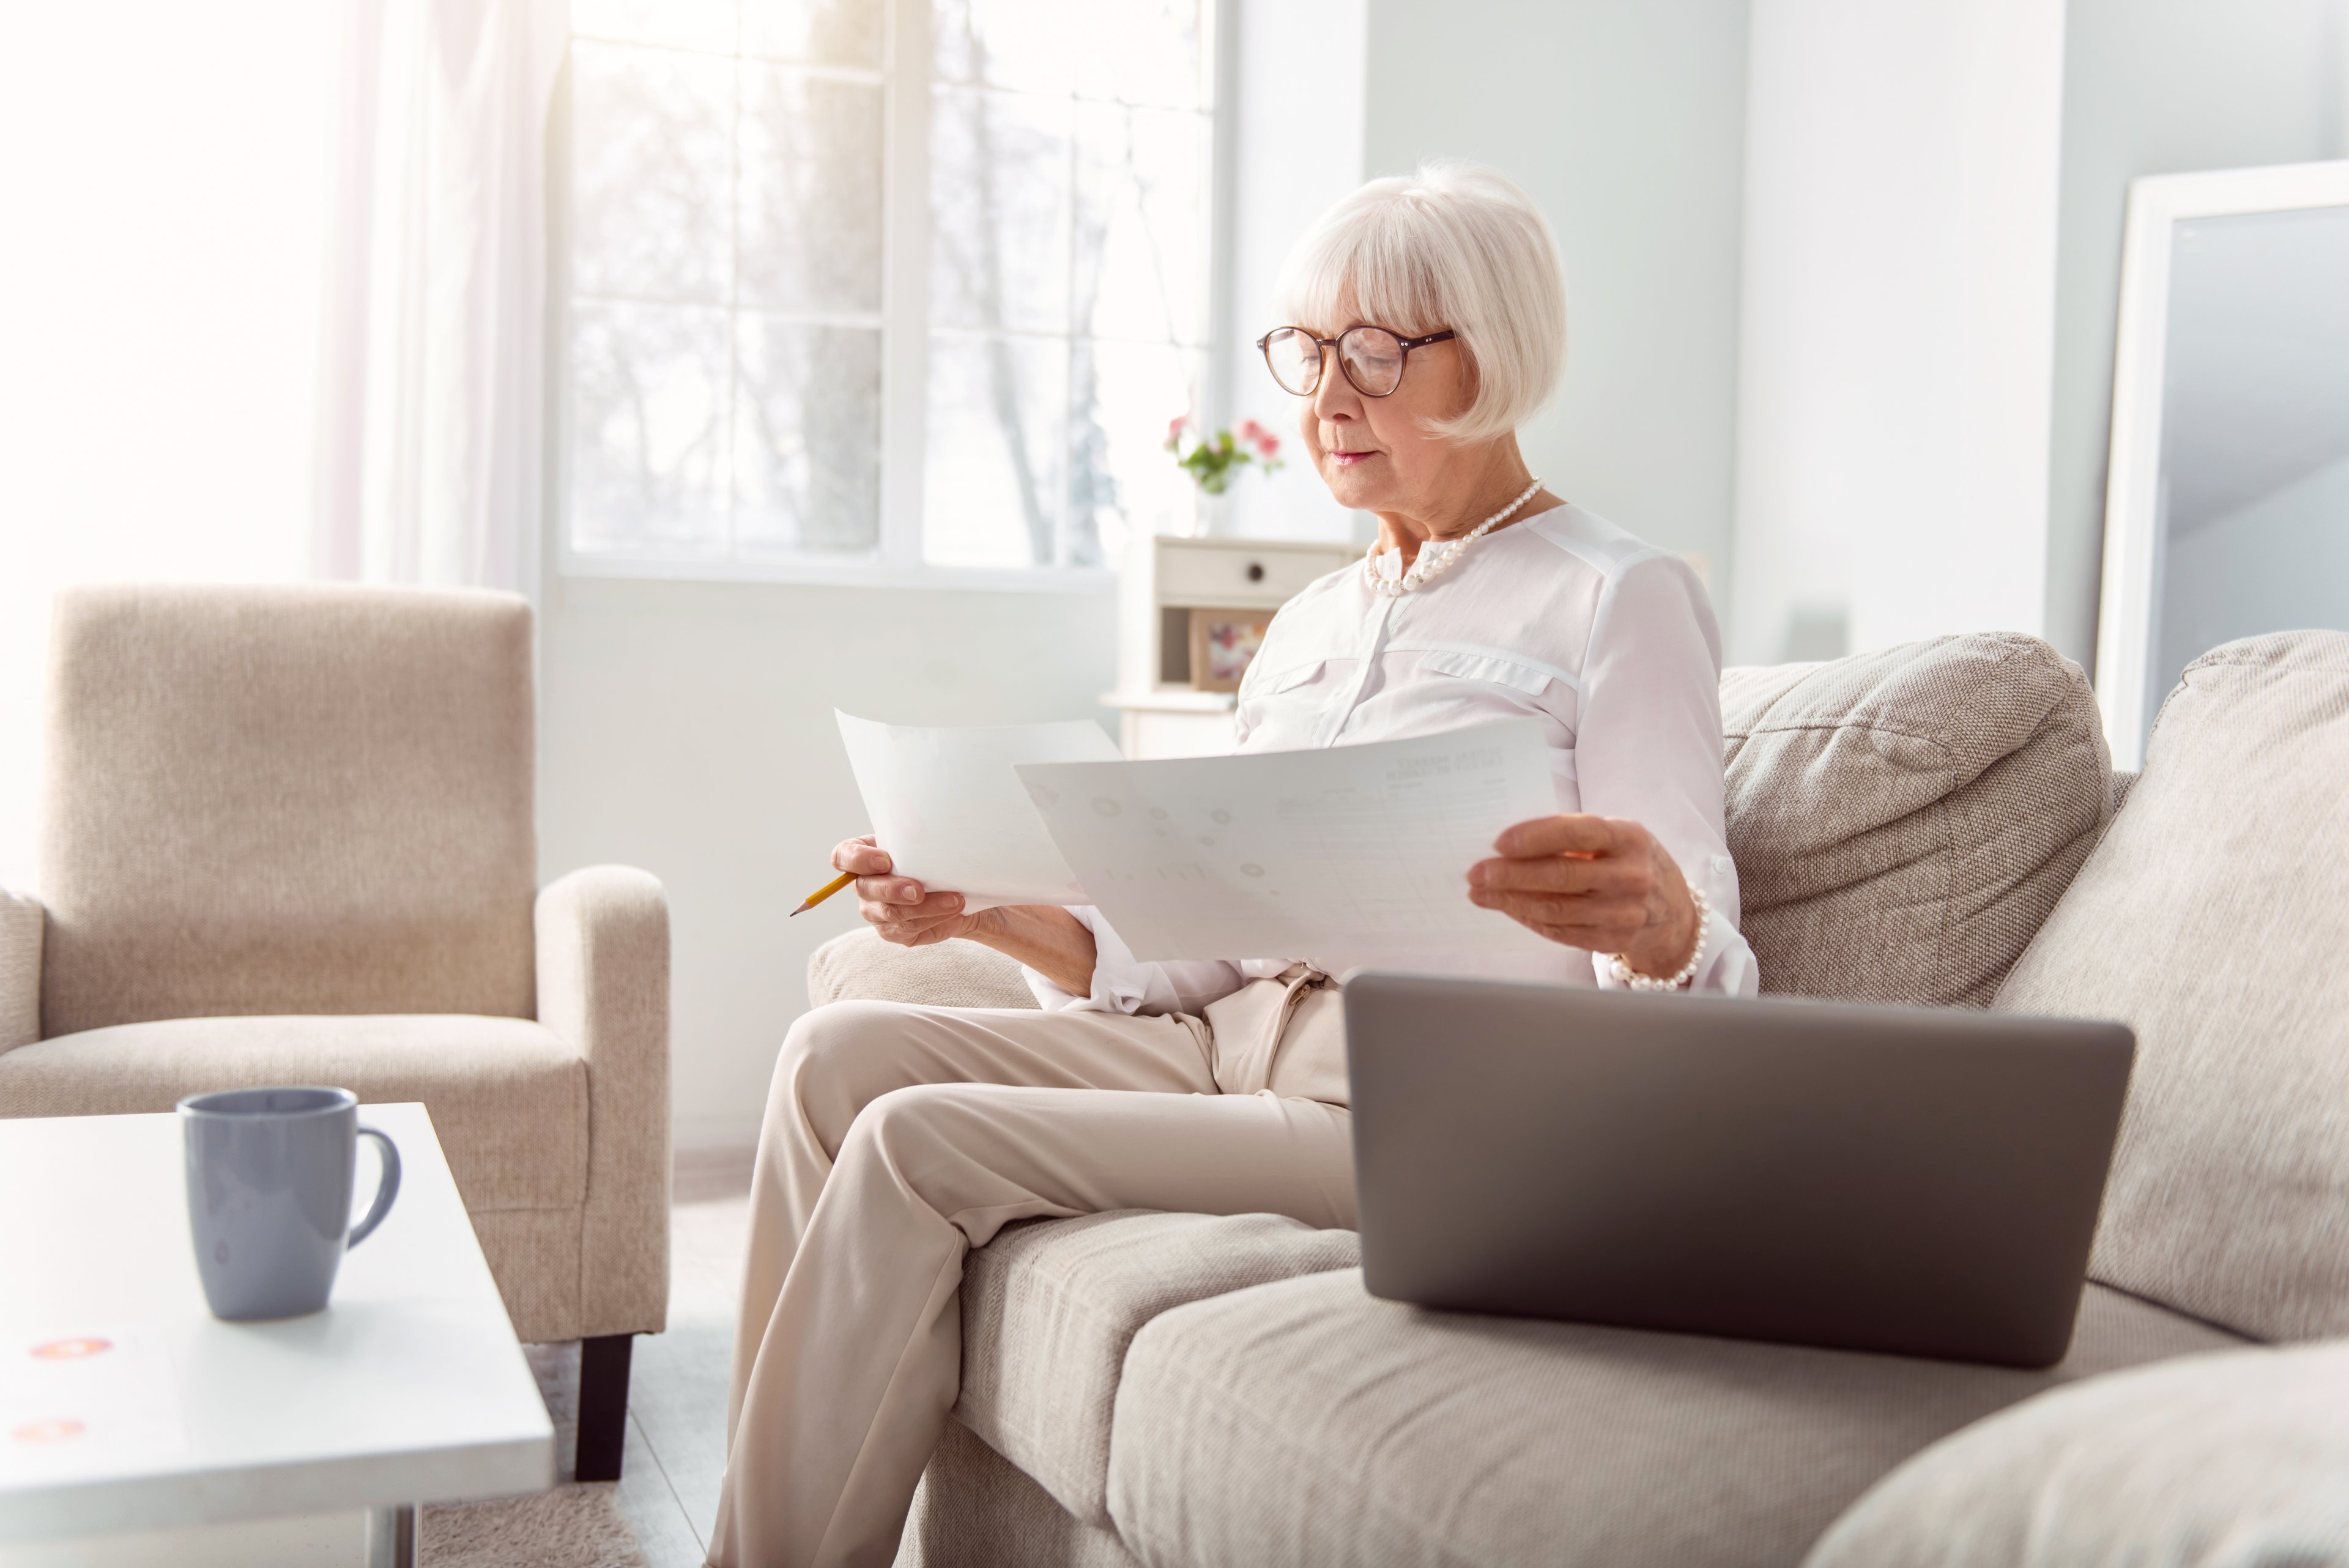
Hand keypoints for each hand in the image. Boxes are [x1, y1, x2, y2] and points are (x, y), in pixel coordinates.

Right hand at [835, 835, 986, 948]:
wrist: (955, 888)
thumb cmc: (934, 857)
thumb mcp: (925, 843)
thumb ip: (918, 840)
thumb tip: (935, 836)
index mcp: (863, 856)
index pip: (843, 856)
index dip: (859, 860)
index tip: (885, 860)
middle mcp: (864, 885)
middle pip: (866, 889)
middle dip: (892, 889)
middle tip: (918, 890)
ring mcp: (875, 911)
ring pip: (891, 913)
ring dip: (925, 907)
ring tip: (954, 901)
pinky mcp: (893, 931)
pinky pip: (908, 929)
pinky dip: (933, 919)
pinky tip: (952, 911)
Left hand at [1467, 815, 1700, 978]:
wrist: (1672, 910)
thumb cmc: (1629, 861)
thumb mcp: (1616, 837)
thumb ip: (1573, 837)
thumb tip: (1509, 845)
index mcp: (1630, 837)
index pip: (1578, 833)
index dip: (1536, 837)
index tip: (1499, 842)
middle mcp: (1631, 875)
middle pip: (1560, 876)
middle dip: (1510, 875)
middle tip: (1476, 873)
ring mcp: (1624, 912)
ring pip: (1555, 909)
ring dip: (1510, 901)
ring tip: (1480, 893)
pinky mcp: (1614, 939)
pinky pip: (1561, 931)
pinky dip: (1528, 919)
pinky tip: (1507, 908)